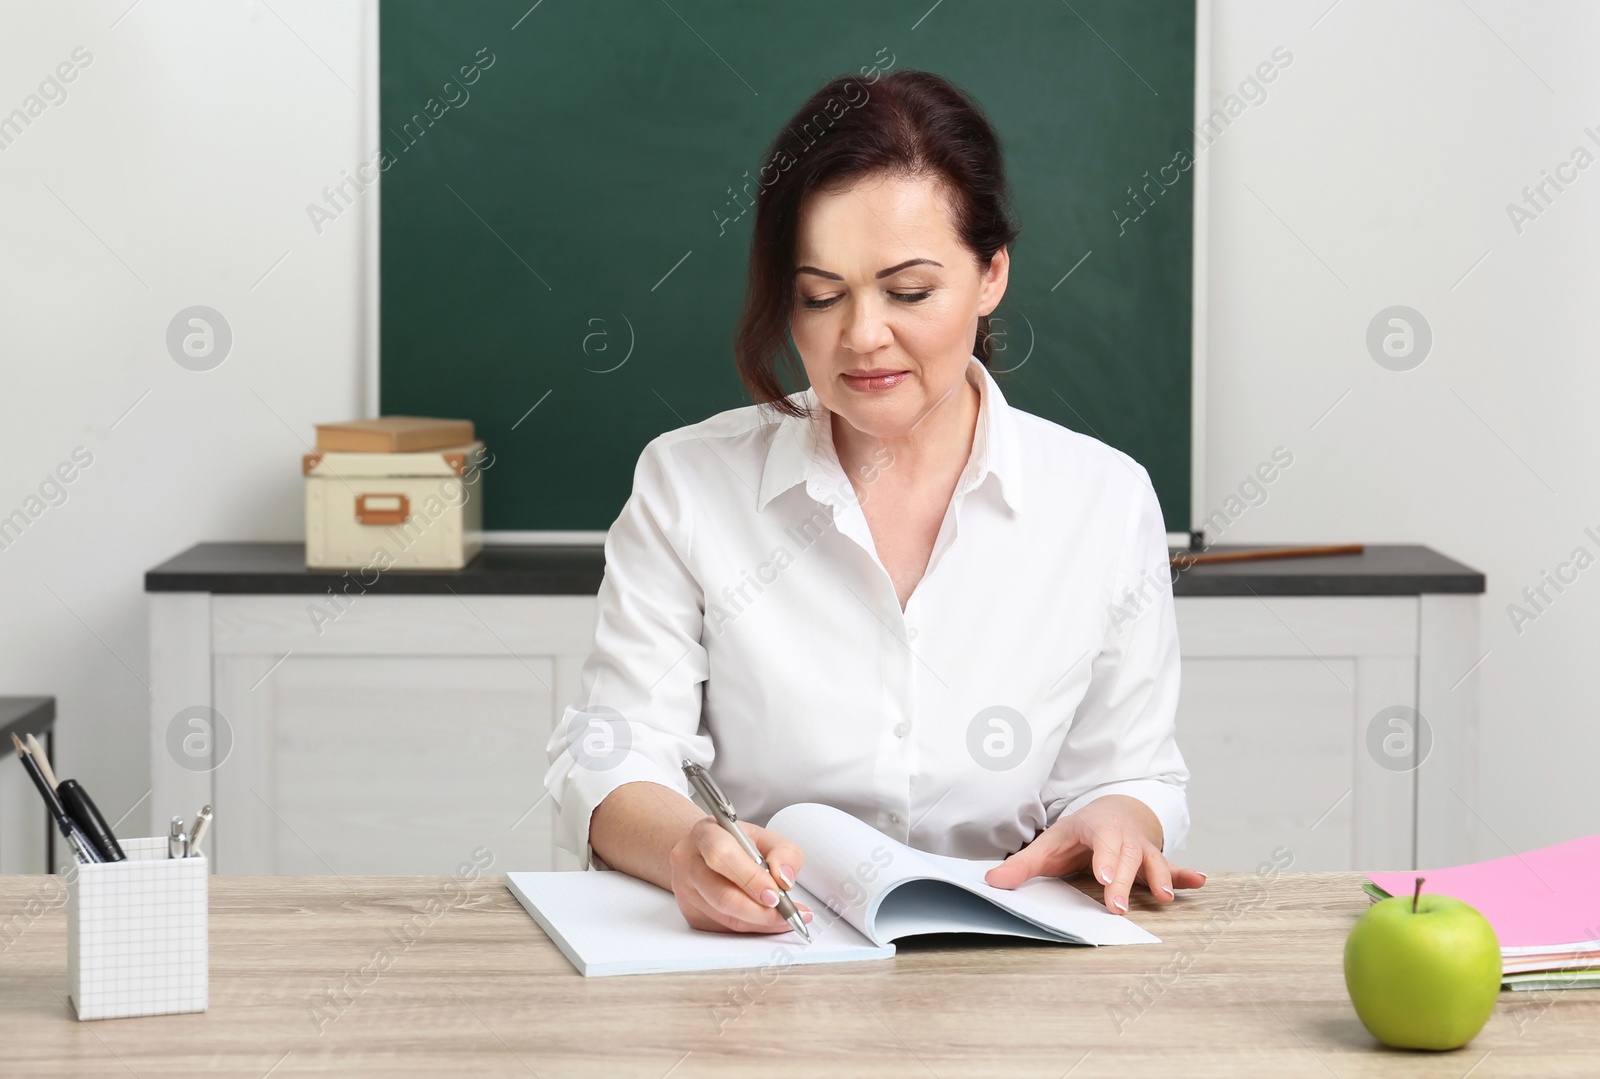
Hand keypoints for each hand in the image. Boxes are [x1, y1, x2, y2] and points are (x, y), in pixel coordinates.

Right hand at [668, 816, 814, 933]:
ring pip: (726, 917)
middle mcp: (689, 861)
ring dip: (761, 923)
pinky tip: (768, 921)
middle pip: (722, 895)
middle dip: (759, 910)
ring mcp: (686, 890)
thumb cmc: (736, 843)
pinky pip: (725, 928)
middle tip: (785, 913)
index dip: (750, 878)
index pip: (724, 856)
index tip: (776, 894)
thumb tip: (784, 878)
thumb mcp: (765, 836)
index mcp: (706, 833)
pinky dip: (752, 928)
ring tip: (785, 918)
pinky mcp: (691, 913)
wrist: (706, 851)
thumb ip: (783, 852)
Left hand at [983, 794, 1205, 913]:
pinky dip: (1185, 875)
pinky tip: (1199, 882)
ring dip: (1161, 878)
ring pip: (1152, 862)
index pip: (1100, 842)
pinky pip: (1172, 867)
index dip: (1103, 859)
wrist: (1111, 813)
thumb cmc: (1078, 834)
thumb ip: (1022, 865)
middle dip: (1123, 881)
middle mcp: (1122, 837)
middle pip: (1125, 858)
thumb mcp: (1049, 843)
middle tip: (1118, 907)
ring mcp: (1141, 848)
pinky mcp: (1154, 861)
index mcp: (1095, 829)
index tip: (1102, 878)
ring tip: (1165, 897)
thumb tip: (992, 882)